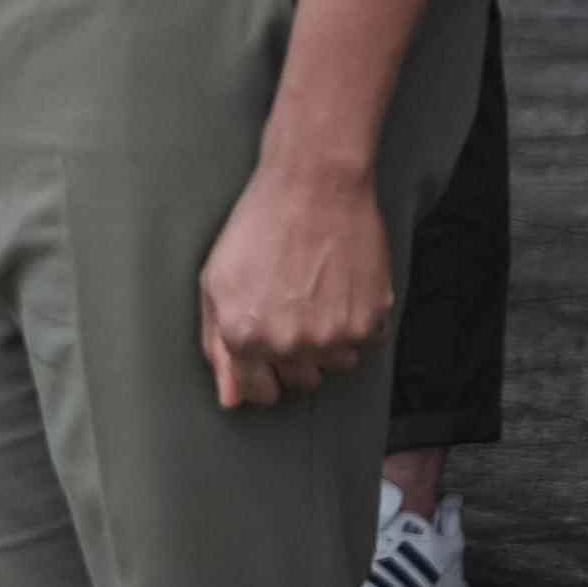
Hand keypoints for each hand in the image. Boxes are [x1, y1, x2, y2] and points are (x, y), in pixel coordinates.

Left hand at [197, 158, 394, 408]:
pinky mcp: (372, 321)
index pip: (258, 393)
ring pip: (336, 366)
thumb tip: (230, 398)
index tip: (265, 358)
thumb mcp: (215, 283)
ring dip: (327, 343)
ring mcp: (334, 336)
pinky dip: (356, 323)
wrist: (313, 188)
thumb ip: (218, 345)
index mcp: (244, 337)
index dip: (260, 376)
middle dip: (293, 359)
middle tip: (291, 316)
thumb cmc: (257, 230)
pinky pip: (366, 343)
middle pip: (300, 383)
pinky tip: (340, 289)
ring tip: (315, 297)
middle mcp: (289, 345)